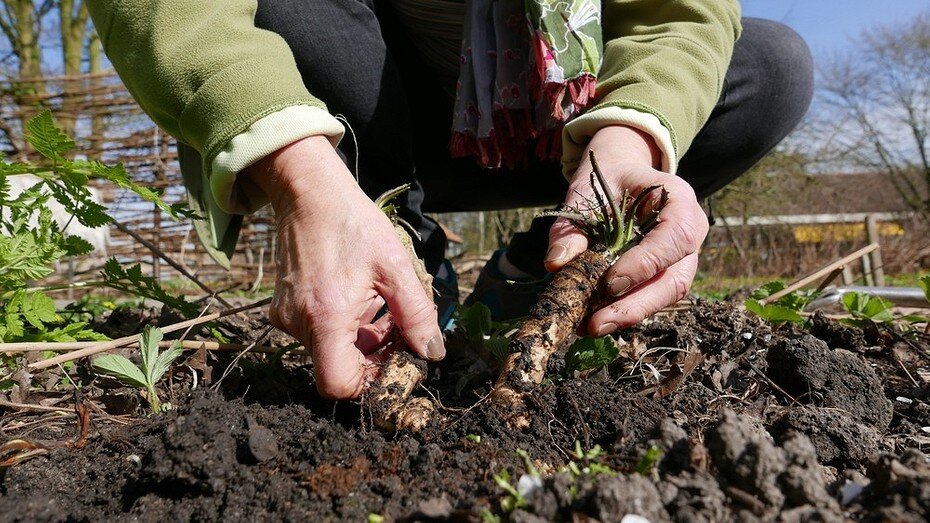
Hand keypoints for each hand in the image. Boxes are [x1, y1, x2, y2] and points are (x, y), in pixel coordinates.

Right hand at [244, 136, 444, 398]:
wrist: (309, 192)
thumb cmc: (354, 223)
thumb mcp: (396, 267)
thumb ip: (418, 315)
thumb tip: (432, 353)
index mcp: (327, 317)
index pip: (339, 385)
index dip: (371, 383)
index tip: (396, 360)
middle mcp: (299, 324)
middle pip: (339, 369)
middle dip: (374, 357)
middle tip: (400, 329)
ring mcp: (287, 317)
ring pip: (331, 352)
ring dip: (363, 339)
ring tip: (382, 306)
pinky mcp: (283, 309)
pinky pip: (318, 334)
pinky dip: (345, 326)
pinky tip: (361, 298)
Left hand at [545, 126, 707, 335]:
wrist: (623, 173)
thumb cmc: (607, 179)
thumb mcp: (585, 192)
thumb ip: (571, 227)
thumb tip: (556, 264)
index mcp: (678, 199)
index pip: (674, 237)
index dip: (645, 264)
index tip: (610, 283)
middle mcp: (692, 229)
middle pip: (676, 278)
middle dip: (636, 305)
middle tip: (597, 323)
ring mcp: (685, 254)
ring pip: (668, 294)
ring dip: (630, 314)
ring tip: (591, 326)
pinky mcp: (670, 272)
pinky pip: (655, 296)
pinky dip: (627, 310)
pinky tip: (597, 320)